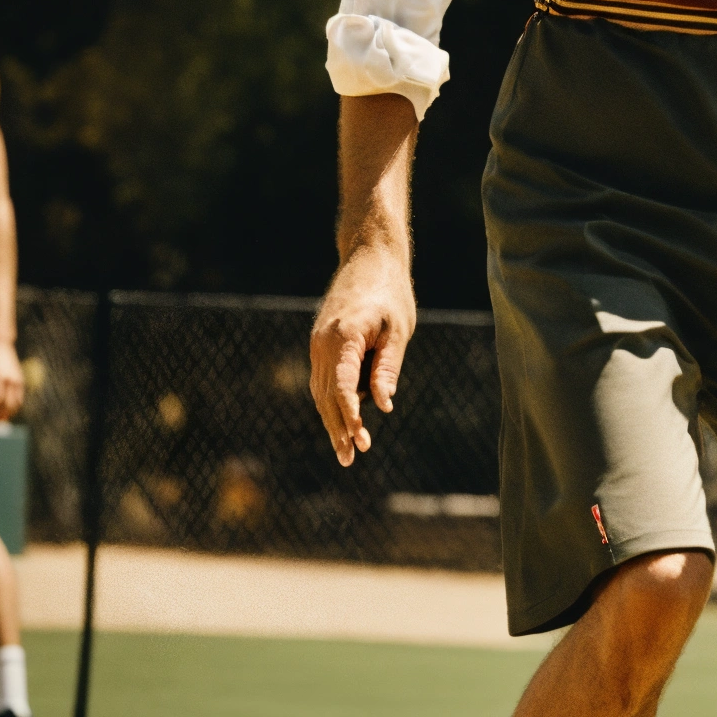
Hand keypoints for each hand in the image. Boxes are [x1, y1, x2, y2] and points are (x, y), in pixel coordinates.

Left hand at [0, 337, 23, 421]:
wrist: (4, 342)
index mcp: (2, 376)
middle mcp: (13, 380)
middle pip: (8, 403)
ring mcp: (19, 380)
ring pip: (16, 402)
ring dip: (8, 413)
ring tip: (0, 421)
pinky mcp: (21, 380)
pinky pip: (20, 397)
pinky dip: (14, 407)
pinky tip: (8, 412)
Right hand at [310, 250, 415, 467]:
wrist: (369, 258)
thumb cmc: (390, 293)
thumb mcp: (398, 330)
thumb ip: (388, 367)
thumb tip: (384, 406)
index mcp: (343, 337)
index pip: (342, 387)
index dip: (349, 417)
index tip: (360, 441)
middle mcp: (323, 343)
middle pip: (326, 395)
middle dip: (338, 428)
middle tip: (350, 459)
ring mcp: (318, 343)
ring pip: (320, 390)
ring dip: (331, 420)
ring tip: (345, 450)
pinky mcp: (320, 343)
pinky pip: (322, 379)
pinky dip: (330, 402)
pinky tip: (341, 422)